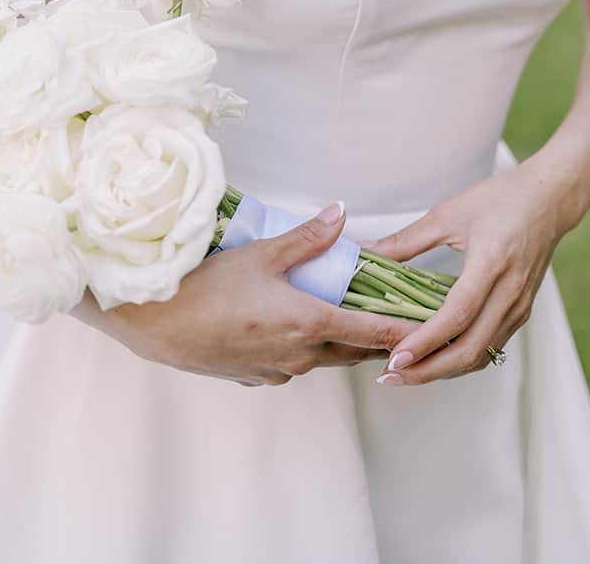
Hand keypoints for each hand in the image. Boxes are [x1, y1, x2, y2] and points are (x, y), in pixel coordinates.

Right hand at [71, 203, 420, 386]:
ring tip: (347, 319)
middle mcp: (300, 356)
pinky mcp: (254, 376)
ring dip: (337, 342)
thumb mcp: (260, 253)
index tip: (433, 328)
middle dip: (376, 338)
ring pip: (321, 358)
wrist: (156, 323)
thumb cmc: (207, 285)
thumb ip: (307, 236)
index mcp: (308, 324)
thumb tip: (341, 213)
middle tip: (396, 319)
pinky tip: (289, 328)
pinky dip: (301, 348)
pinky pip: (291, 364)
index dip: (405, 331)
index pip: (373, 333)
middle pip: (352, 351)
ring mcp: (276, 370)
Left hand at [361, 161, 567, 384]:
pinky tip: (435, 356)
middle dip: (428, 370)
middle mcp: (509, 292)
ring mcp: (519, 307)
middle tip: (391, 376)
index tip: (395, 357)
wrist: (549, 200)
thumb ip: (405, 240)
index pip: (456, 315)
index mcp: (491, 264)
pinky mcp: (521, 312)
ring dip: (443, 370)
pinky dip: (461, 358)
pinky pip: (490, 346)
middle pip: (470, 349)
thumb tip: (366, 252)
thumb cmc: (498, 199)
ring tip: (406, 372)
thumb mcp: (448, 214)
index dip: (425, 341)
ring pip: (481, 355)